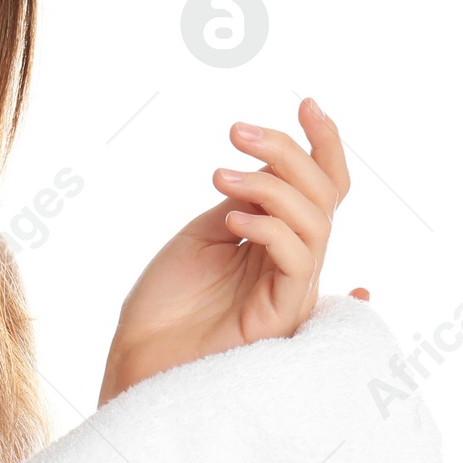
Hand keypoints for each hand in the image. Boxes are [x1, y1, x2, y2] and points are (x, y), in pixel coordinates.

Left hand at [99, 99, 361, 402]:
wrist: (138, 360)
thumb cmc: (166, 305)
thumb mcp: (203, 236)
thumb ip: (242, 203)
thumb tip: (269, 168)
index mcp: (278, 242)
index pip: (321, 188)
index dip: (321, 145)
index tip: (305, 102)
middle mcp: (293, 264)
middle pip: (324, 197)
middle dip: (288, 152)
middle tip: (237, 131)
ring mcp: (290, 291)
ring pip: (316, 223)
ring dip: (272, 187)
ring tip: (219, 176)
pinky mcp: (280, 317)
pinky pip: (297, 261)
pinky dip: (271, 229)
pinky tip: (233, 221)